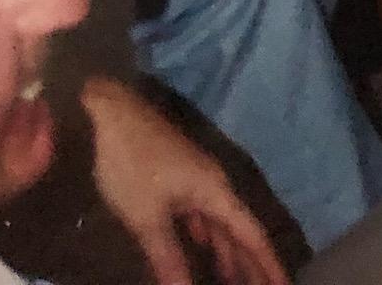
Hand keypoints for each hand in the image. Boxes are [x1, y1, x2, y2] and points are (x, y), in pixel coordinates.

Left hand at [83, 77, 288, 284]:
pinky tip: (205, 252)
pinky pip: (203, 217)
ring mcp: (198, 181)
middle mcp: (215, 186)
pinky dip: (208, 239)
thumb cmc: (132, 163)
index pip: (251, 234)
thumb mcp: (147, 217)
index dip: (269, 263)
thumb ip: (168, 258)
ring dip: (229, 254)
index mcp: (215, 192)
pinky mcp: (181, 180)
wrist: (111, 113)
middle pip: (240, 232)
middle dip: (252, 264)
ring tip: (236, 282)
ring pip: (221, 225)